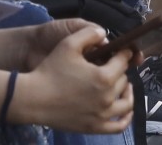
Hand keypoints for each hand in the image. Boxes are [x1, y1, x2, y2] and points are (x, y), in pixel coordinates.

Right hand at [15, 25, 134, 133]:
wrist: (35, 99)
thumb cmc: (51, 70)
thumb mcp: (68, 44)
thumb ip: (89, 34)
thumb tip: (104, 33)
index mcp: (104, 76)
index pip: (122, 62)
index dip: (123, 54)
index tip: (122, 51)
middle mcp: (107, 97)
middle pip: (123, 81)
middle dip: (120, 71)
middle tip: (113, 66)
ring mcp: (102, 115)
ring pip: (126, 103)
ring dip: (127, 92)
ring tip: (123, 86)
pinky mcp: (95, 127)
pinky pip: (119, 127)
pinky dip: (126, 118)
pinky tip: (125, 111)